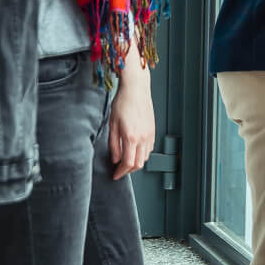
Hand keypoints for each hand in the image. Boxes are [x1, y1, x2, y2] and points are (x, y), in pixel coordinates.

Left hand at [109, 45, 154, 179]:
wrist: (136, 89)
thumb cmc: (123, 102)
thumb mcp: (112, 124)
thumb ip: (113, 144)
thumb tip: (115, 159)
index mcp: (131, 137)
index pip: (127, 163)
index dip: (120, 172)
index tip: (115, 174)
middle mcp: (142, 138)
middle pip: (137, 164)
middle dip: (128, 170)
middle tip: (119, 170)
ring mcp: (149, 135)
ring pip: (144, 158)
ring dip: (135, 163)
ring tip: (125, 161)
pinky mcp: (152, 131)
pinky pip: (149, 149)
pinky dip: (141, 154)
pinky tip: (134, 150)